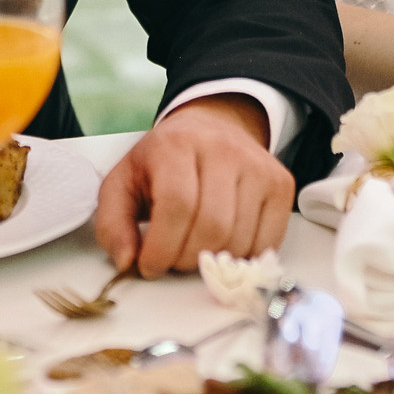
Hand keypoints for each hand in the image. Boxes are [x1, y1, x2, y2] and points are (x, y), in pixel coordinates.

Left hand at [93, 95, 292, 276]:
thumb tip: (126, 261)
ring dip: (214, 261)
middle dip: (186, 259)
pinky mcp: (280, 184)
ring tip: (196, 249)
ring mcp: (257, 165)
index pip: (177, 205)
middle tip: (173, 259)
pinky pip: (268, 241)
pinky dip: (243, 258)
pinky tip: (223, 246)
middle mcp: (222, 149)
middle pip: (212, 226)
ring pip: (240, 238)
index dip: (162, 247)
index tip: (149, 265)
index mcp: (176, 145)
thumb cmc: (162, 162)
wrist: (210, 127)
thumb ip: (112, 223)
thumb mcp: (123, 182)